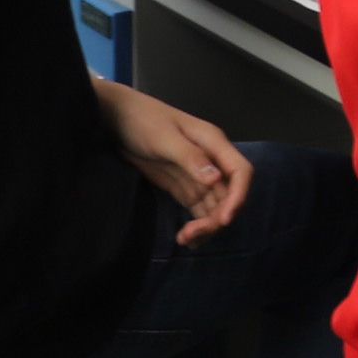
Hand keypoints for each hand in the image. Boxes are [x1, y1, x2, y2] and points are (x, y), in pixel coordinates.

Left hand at [93, 80, 250, 240]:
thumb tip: (216, 179)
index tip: (224, 220)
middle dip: (216, 219)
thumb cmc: (143, 120)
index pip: (240, 172)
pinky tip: (186, 238)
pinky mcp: (183, 186)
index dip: (239, 197)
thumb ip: (190, 158)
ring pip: (215, 206)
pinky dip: (197, 225)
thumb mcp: (164, 138)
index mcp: (213, 144)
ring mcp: (198, 175)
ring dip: (206, 226)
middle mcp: (211, 161)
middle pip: (228, 195)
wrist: (118, 117)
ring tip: (184, 239)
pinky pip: (198, 209)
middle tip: (190, 234)